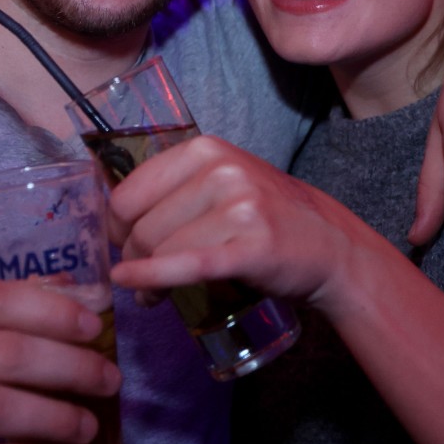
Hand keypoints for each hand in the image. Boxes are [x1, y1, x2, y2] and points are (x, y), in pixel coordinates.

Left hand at [108, 136, 365, 312]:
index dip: (117, 225)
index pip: (130, 192)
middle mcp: (222, 172)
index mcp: (206, 150)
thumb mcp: (223, 181)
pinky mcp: (251, 248)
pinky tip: (139, 290)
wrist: (329, 244)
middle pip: (142, 226)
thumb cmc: (266, 216)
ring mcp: (239, 208)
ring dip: (147, 281)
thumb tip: (113, 218)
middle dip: (132, 258)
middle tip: (142, 276)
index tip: (121, 243)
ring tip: (155, 292)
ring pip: (160, 250)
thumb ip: (176, 187)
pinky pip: (187, 265)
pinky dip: (153, 279)